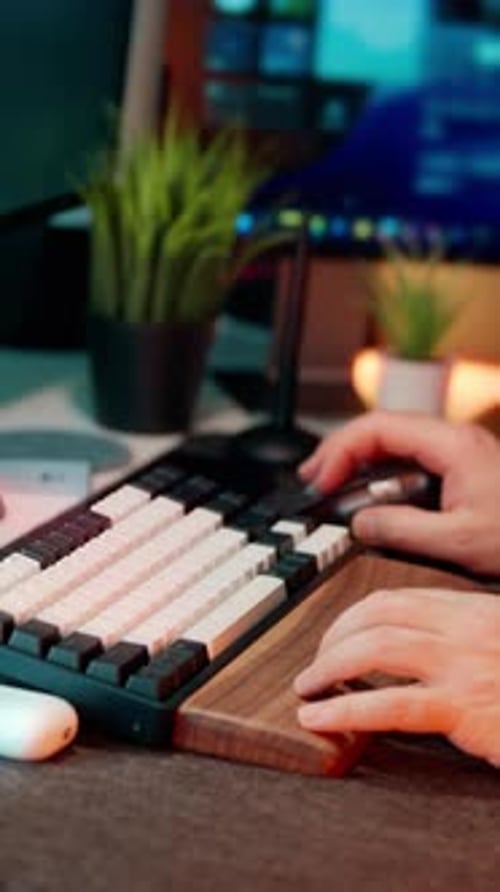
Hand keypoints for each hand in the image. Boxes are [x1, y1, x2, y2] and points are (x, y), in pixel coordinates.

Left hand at [294, 587, 499, 767]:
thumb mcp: (499, 643)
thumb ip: (469, 637)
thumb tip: (422, 645)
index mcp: (474, 610)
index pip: (397, 599)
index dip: (354, 615)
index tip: (335, 633)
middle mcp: (465, 627)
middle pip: (377, 614)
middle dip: (334, 636)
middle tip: (316, 663)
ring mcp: (463, 664)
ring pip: (374, 648)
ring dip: (329, 665)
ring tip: (309, 687)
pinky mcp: (464, 707)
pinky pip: (389, 703)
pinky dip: (345, 709)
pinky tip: (321, 719)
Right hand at [299, 411, 499, 576]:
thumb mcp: (461, 543)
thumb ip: (403, 530)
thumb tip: (359, 522)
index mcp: (451, 445)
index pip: (377, 429)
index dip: (340, 451)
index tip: (321, 480)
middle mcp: (453, 440)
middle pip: (381, 430)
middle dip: (341, 451)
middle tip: (313, 478)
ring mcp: (458, 452)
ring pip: (394, 444)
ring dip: (359, 462)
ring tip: (330, 484)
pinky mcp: (463, 469)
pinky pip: (410, 462)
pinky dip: (382, 475)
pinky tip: (369, 495)